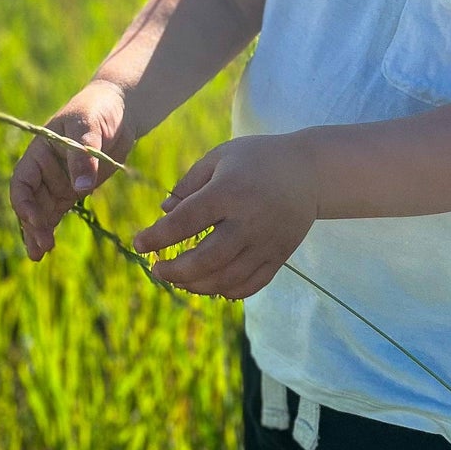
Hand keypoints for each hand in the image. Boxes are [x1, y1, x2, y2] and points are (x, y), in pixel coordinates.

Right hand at [9, 79, 132, 260]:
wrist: (120, 110)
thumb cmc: (98, 110)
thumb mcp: (89, 127)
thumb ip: (84, 157)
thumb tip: (80, 189)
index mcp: (39, 151)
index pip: (22, 182)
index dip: (24, 202)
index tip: (34, 219)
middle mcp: (44, 169)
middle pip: (31, 202)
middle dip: (33, 225)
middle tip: (40, 248)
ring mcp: (58, 181)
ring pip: (42, 211)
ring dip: (39, 231)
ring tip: (38, 255)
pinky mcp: (74, 189)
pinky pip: (57, 212)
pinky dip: (52, 227)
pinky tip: (49, 245)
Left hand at [130, 134, 317, 299]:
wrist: (311, 171)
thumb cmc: (257, 159)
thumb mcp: (220, 157)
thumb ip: (189, 184)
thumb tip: (163, 212)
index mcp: (228, 191)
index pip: (184, 222)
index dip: (157, 237)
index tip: (139, 244)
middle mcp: (247, 221)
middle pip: (205, 260)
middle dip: (174, 271)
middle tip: (157, 270)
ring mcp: (265, 242)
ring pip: (226, 279)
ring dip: (196, 285)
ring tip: (179, 279)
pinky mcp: (279, 256)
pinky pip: (251, 284)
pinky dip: (227, 291)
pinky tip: (211, 285)